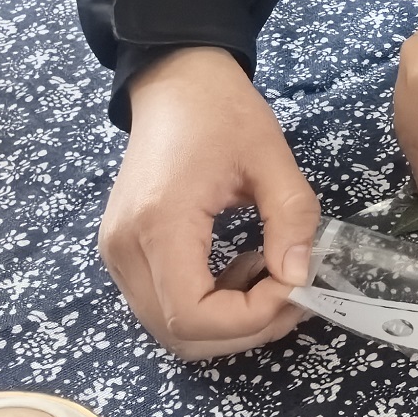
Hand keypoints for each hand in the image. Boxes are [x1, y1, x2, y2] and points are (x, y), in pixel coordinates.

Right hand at [102, 45, 320, 357]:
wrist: (176, 82)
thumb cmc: (222, 111)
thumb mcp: (271, 157)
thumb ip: (291, 218)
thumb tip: (299, 278)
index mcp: (159, 224)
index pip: (194, 315)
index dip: (249, 319)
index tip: (295, 287)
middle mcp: (126, 249)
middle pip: (179, 334)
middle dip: (244, 329)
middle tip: (293, 296)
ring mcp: (118, 254)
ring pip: (170, 327)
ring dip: (227, 322)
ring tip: (272, 279)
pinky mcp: (125, 252)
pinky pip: (164, 304)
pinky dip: (208, 305)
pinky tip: (243, 269)